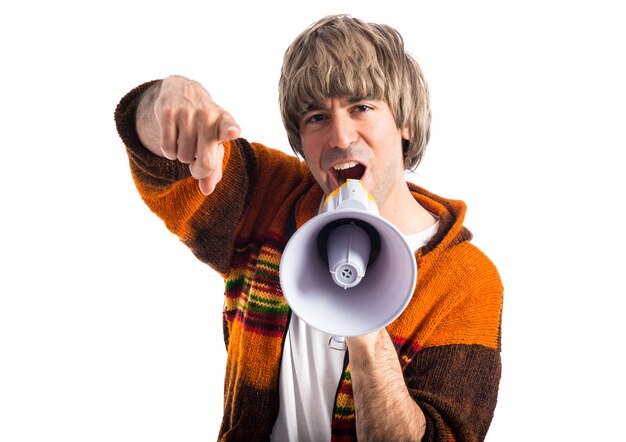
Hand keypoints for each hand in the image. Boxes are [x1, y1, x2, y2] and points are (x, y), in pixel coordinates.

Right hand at [153, 76, 240, 194]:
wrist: (184, 92)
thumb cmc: (205, 126)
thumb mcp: (214, 143)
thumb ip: (214, 168)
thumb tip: (206, 190)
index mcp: (225, 122)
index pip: (229, 127)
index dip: (230, 130)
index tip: (232, 132)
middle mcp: (208, 115)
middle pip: (204, 162)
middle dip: (198, 171)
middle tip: (197, 165)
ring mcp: (187, 113)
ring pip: (183, 157)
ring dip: (182, 156)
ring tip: (186, 141)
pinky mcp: (167, 112)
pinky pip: (167, 149)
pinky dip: (169, 152)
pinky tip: (174, 140)